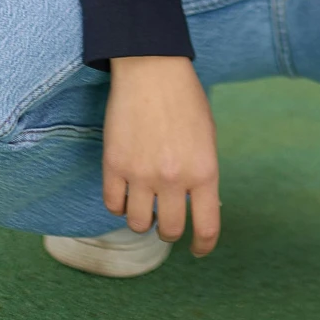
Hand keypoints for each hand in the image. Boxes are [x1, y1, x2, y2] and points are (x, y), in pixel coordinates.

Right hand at [103, 56, 219, 252]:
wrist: (152, 69)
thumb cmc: (185, 100)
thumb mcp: (207, 138)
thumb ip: (202, 173)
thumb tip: (195, 205)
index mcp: (204, 172)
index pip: (206, 227)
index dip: (203, 245)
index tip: (198, 250)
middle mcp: (173, 179)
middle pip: (168, 230)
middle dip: (168, 231)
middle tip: (165, 222)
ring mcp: (141, 174)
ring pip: (137, 223)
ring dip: (141, 220)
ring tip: (143, 207)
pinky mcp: (114, 165)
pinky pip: (112, 204)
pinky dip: (118, 205)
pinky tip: (124, 194)